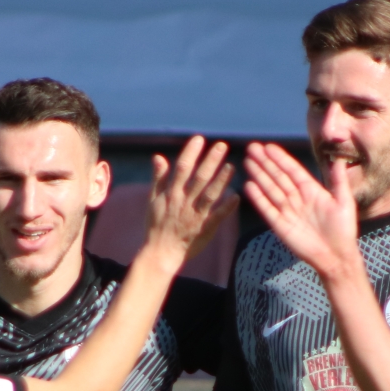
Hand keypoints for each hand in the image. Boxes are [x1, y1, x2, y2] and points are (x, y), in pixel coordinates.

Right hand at [142, 136, 237, 267]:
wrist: (161, 252)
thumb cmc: (156, 224)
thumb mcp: (153, 199)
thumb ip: (158, 178)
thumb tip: (158, 156)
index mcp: (171, 193)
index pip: (181, 169)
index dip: (190, 153)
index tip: (199, 139)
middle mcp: (184, 202)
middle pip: (199, 179)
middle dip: (210, 161)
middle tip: (222, 145)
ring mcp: (195, 216)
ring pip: (210, 195)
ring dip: (221, 181)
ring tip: (232, 166)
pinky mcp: (204, 229)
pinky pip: (217, 217)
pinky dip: (226, 207)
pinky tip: (236, 196)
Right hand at [244, 142, 362, 280]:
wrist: (336, 257)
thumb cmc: (343, 231)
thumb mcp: (344, 202)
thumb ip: (339, 181)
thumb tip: (339, 160)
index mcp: (312, 191)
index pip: (293, 170)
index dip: (280, 158)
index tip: (268, 147)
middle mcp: (298, 198)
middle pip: (278, 177)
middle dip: (265, 163)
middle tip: (252, 148)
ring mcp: (288, 211)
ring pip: (271, 189)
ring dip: (260, 175)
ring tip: (248, 162)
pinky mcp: (281, 225)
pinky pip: (267, 209)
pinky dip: (258, 198)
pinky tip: (249, 185)